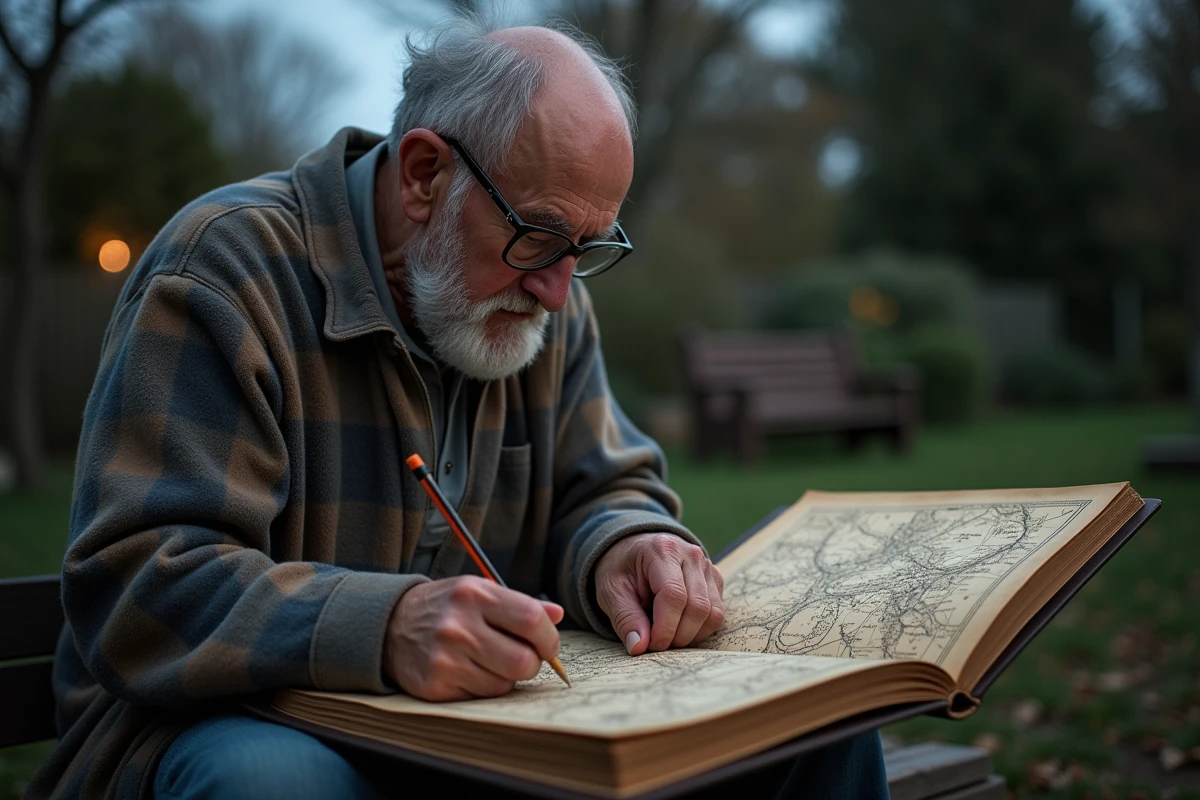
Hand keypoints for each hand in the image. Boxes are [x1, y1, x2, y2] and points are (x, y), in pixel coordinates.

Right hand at [384, 576, 563, 700]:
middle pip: (523, 661)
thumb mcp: (479, 591)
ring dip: (505, 677)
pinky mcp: (434, 685)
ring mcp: (445, 658)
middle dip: (531, 663)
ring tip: (489, 661)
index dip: (549, 638)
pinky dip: (482, 688)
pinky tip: (468, 671)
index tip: (548, 645)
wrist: (391, 624)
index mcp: (475, 594)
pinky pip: (480, 698)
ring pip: (504, 684)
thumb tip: (556, 615)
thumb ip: (520, 604)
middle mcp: (458, 625)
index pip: (531, 620)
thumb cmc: (446, 607)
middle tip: (522, 657)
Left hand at [594, 533, 723, 655]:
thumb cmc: (622, 570)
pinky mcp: (715, 579)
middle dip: (678, 636)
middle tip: (657, 644)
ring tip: (667, 636)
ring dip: (691, 635)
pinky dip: (700, 629)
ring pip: (712, 613)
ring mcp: (706, 566)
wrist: (635, 551)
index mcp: (662, 551)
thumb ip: (625, 618)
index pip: (674, 595)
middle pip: (697, 606)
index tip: (651, 646)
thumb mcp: (611, 591)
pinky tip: (679, 627)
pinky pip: (717, 613)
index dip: (665, 628)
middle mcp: (691, 555)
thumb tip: (639, 647)